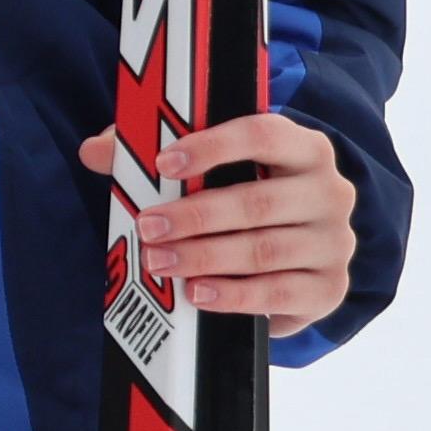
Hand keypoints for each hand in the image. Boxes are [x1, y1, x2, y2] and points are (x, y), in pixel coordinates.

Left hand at [75, 113, 358, 337]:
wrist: (293, 254)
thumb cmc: (241, 194)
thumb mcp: (205, 167)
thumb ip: (153, 150)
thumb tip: (95, 152)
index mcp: (303, 148)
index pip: (263, 134)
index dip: (212, 146)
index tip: (162, 163)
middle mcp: (330, 192)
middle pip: (258, 202)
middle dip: (195, 216)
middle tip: (147, 227)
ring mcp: (335, 242)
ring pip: (265, 250)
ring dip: (205, 257)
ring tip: (160, 262)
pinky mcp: (330, 288)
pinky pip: (280, 293)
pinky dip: (235, 296)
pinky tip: (198, 292)